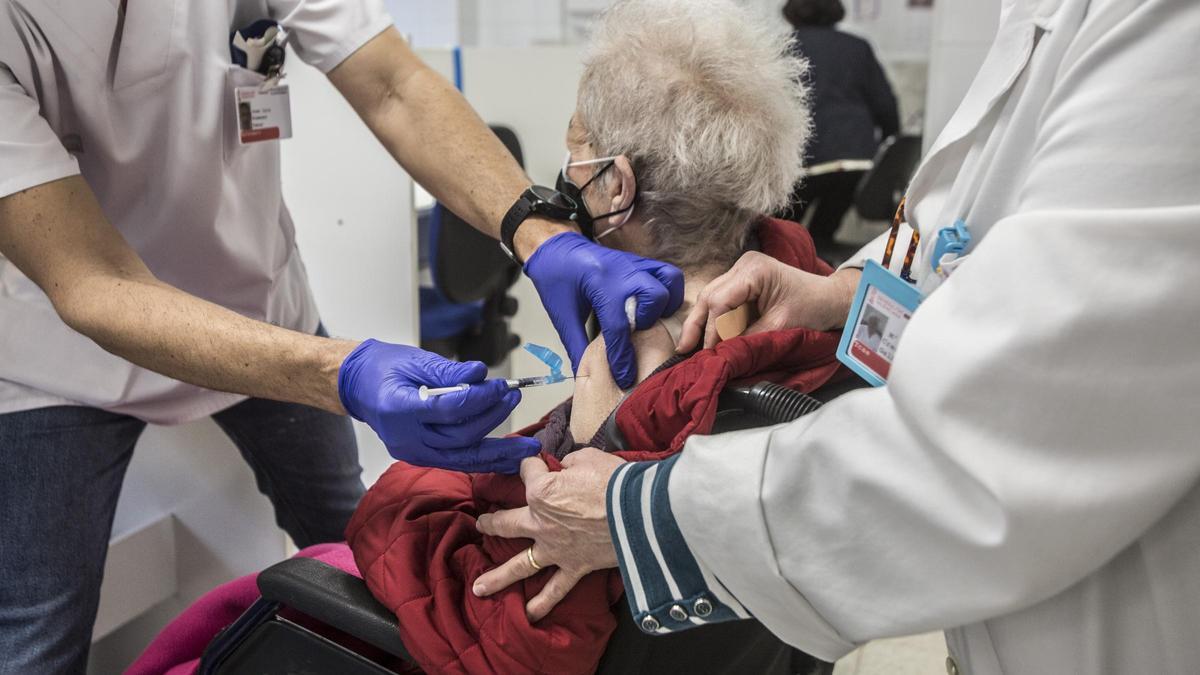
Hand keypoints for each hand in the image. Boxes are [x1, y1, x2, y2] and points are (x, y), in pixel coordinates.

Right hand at [338, 340, 539, 472]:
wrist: (359, 387)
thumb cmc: (384, 369)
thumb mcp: (414, 360)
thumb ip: (448, 372)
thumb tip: (480, 374)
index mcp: (399, 409)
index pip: (448, 409)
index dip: (480, 398)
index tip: (503, 386)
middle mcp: (406, 438)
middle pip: (459, 436)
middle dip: (492, 417)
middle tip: (513, 397)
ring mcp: (413, 452)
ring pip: (462, 457)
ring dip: (498, 452)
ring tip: (527, 447)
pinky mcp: (422, 458)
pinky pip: (458, 462)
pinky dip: (484, 461)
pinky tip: (508, 459)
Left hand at [473, 449, 624, 620]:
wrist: (640, 512)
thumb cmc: (614, 481)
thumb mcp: (588, 458)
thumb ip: (570, 464)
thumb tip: (568, 468)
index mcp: (542, 492)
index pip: (529, 472)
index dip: (532, 464)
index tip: (538, 461)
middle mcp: (541, 522)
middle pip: (507, 522)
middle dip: (491, 522)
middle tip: (481, 524)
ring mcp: (555, 549)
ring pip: (519, 564)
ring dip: (498, 577)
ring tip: (479, 588)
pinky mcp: (575, 567)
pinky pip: (555, 589)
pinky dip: (542, 604)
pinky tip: (528, 615)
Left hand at [524, 232, 683, 388]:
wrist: (555, 248)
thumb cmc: (556, 279)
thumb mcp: (562, 315)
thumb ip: (576, 346)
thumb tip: (583, 376)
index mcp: (598, 284)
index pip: (618, 327)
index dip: (622, 357)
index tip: (625, 376)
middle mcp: (621, 271)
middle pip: (654, 297)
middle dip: (648, 321)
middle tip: (634, 331)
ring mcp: (634, 263)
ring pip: (669, 281)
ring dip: (664, 304)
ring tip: (649, 318)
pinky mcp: (641, 262)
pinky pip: (668, 274)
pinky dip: (668, 291)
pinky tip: (653, 306)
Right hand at [677, 252, 861, 351]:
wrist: (830, 299)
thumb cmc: (813, 307)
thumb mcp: (781, 325)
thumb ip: (749, 338)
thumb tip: (723, 354)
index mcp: (754, 269)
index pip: (720, 300)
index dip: (712, 329)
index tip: (710, 353)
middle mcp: (743, 265)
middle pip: (709, 295)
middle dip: (697, 325)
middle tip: (683, 350)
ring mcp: (741, 271)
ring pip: (710, 297)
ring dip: (701, 323)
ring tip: (688, 347)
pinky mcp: (742, 282)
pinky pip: (720, 300)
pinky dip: (713, 319)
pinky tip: (704, 337)